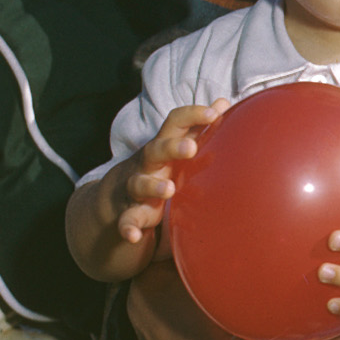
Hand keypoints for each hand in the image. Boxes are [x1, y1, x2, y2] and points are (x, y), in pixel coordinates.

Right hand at [110, 99, 224, 249]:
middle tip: (190, 148)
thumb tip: (222, 102)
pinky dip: (128, 227)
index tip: (213, 112)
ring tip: (168, 189)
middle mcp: (147, 164)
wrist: (116, 198)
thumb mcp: (175, 148)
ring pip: (138, 184)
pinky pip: (126, 220)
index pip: (174, 123)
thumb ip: (197, 128)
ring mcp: (134, 188)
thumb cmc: (158, 168)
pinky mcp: (129, 213)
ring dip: (152, 185)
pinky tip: (133, 236)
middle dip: (170, 147)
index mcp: (163, 146)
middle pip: (154, 150)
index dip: (191, 115)